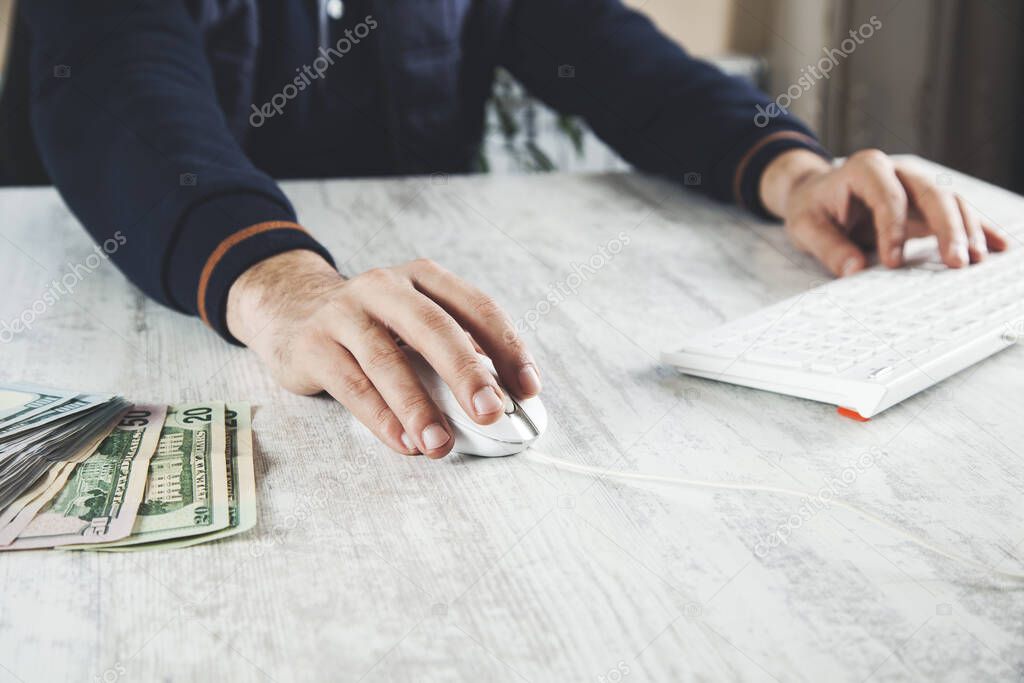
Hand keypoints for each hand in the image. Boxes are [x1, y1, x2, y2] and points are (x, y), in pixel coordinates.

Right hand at [226, 250, 541, 457]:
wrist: (291, 311)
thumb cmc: (373, 326)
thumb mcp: (413, 322)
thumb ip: (454, 349)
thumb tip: (500, 399)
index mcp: (422, 278)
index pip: (475, 307)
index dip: (507, 347)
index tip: (528, 388)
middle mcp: (384, 287)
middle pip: (433, 328)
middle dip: (465, 373)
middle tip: (489, 413)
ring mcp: (344, 313)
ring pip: (387, 360)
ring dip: (418, 407)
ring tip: (440, 444)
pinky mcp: (313, 345)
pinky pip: (352, 385)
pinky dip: (380, 417)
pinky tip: (403, 442)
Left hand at [760, 148, 1008, 275]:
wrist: (815, 195)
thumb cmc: (812, 208)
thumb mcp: (806, 226)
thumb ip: (828, 246)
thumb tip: (854, 270)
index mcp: (865, 169)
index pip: (888, 196)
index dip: (893, 229)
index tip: (893, 263)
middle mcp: (898, 172)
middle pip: (932, 194)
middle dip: (948, 228)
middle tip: (957, 263)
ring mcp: (916, 186)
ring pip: (951, 202)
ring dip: (968, 231)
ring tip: (977, 261)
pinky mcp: (926, 204)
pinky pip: (956, 213)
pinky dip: (977, 228)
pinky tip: (998, 246)